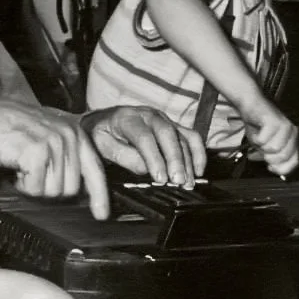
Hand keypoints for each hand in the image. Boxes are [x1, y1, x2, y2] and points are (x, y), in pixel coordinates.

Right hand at [0, 99, 108, 217]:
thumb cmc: (7, 130)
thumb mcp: (44, 137)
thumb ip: (64, 157)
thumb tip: (80, 188)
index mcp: (74, 132)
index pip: (94, 169)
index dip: (99, 196)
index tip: (102, 215)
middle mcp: (69, 136)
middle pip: (70, 189)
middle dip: (48, 188)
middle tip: (30, 170)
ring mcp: (55, 143)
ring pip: (53, 192)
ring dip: (33, 186)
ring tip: (21, 165)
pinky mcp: (37, 152)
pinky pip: (35, 189)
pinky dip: (21, 184)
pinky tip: (14, 165)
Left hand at [80, 106, 206, 189]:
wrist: (102, 121)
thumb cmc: (101, 135)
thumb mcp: (102, 145)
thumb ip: (124, 157)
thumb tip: (146, 170)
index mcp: (128, 118)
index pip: (144, 137)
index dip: (154, 158)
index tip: (160, 178)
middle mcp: (149, 115)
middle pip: (167, 134)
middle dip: (176, 159)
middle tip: (178, 181)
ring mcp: (164, 119)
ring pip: (182, 137)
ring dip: (188, 161)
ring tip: (188, 182)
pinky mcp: (173, 126)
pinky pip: (191, 137)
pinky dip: (198, 153)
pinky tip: (197, 171)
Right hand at [243, 98, 298, 176]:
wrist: (250, 106)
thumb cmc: (258, 127)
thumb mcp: (266, 147)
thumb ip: (273, 159)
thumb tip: (277, 172)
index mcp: (293, 140)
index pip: (294, 162)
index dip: (281, 169)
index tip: (270, 167)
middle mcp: (292, 133)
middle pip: (282, 157)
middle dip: (268, 157)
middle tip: (262, 148)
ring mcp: (285, 126)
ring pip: (273, 149)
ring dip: (261, 147)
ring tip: (259, 138)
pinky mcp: (274, 121)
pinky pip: (263, 140)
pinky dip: (256, 139)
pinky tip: (256, 131)